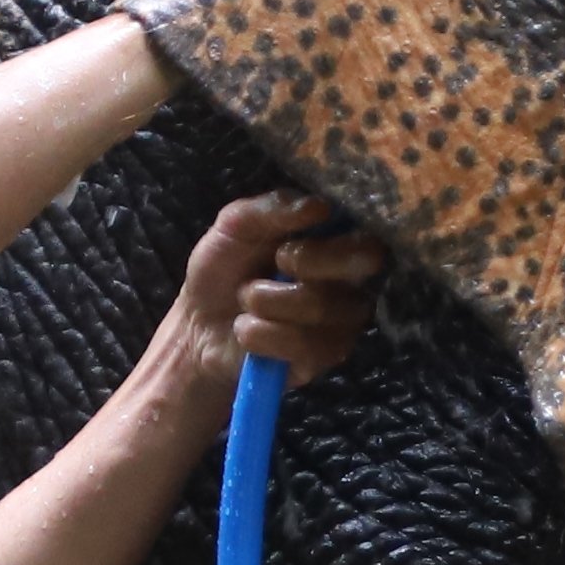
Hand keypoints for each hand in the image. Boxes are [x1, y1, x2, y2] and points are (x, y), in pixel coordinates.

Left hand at [163, 194, 386, 395]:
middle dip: (311, 260)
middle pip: (366, 261)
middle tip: (276, 264)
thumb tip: (320, 207)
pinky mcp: (325, 357)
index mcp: (332, 239)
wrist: (197, 327)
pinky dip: (266, 335)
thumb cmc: (224, 270)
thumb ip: (273, 208)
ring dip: (271, 301)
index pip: (366, 232)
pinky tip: (247, 330)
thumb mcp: (235, 226)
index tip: (287, 244)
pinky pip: (309, 346)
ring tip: (246, 301)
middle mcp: (348, 278)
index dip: (332, 236)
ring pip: (326, 306)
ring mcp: (341, 320)